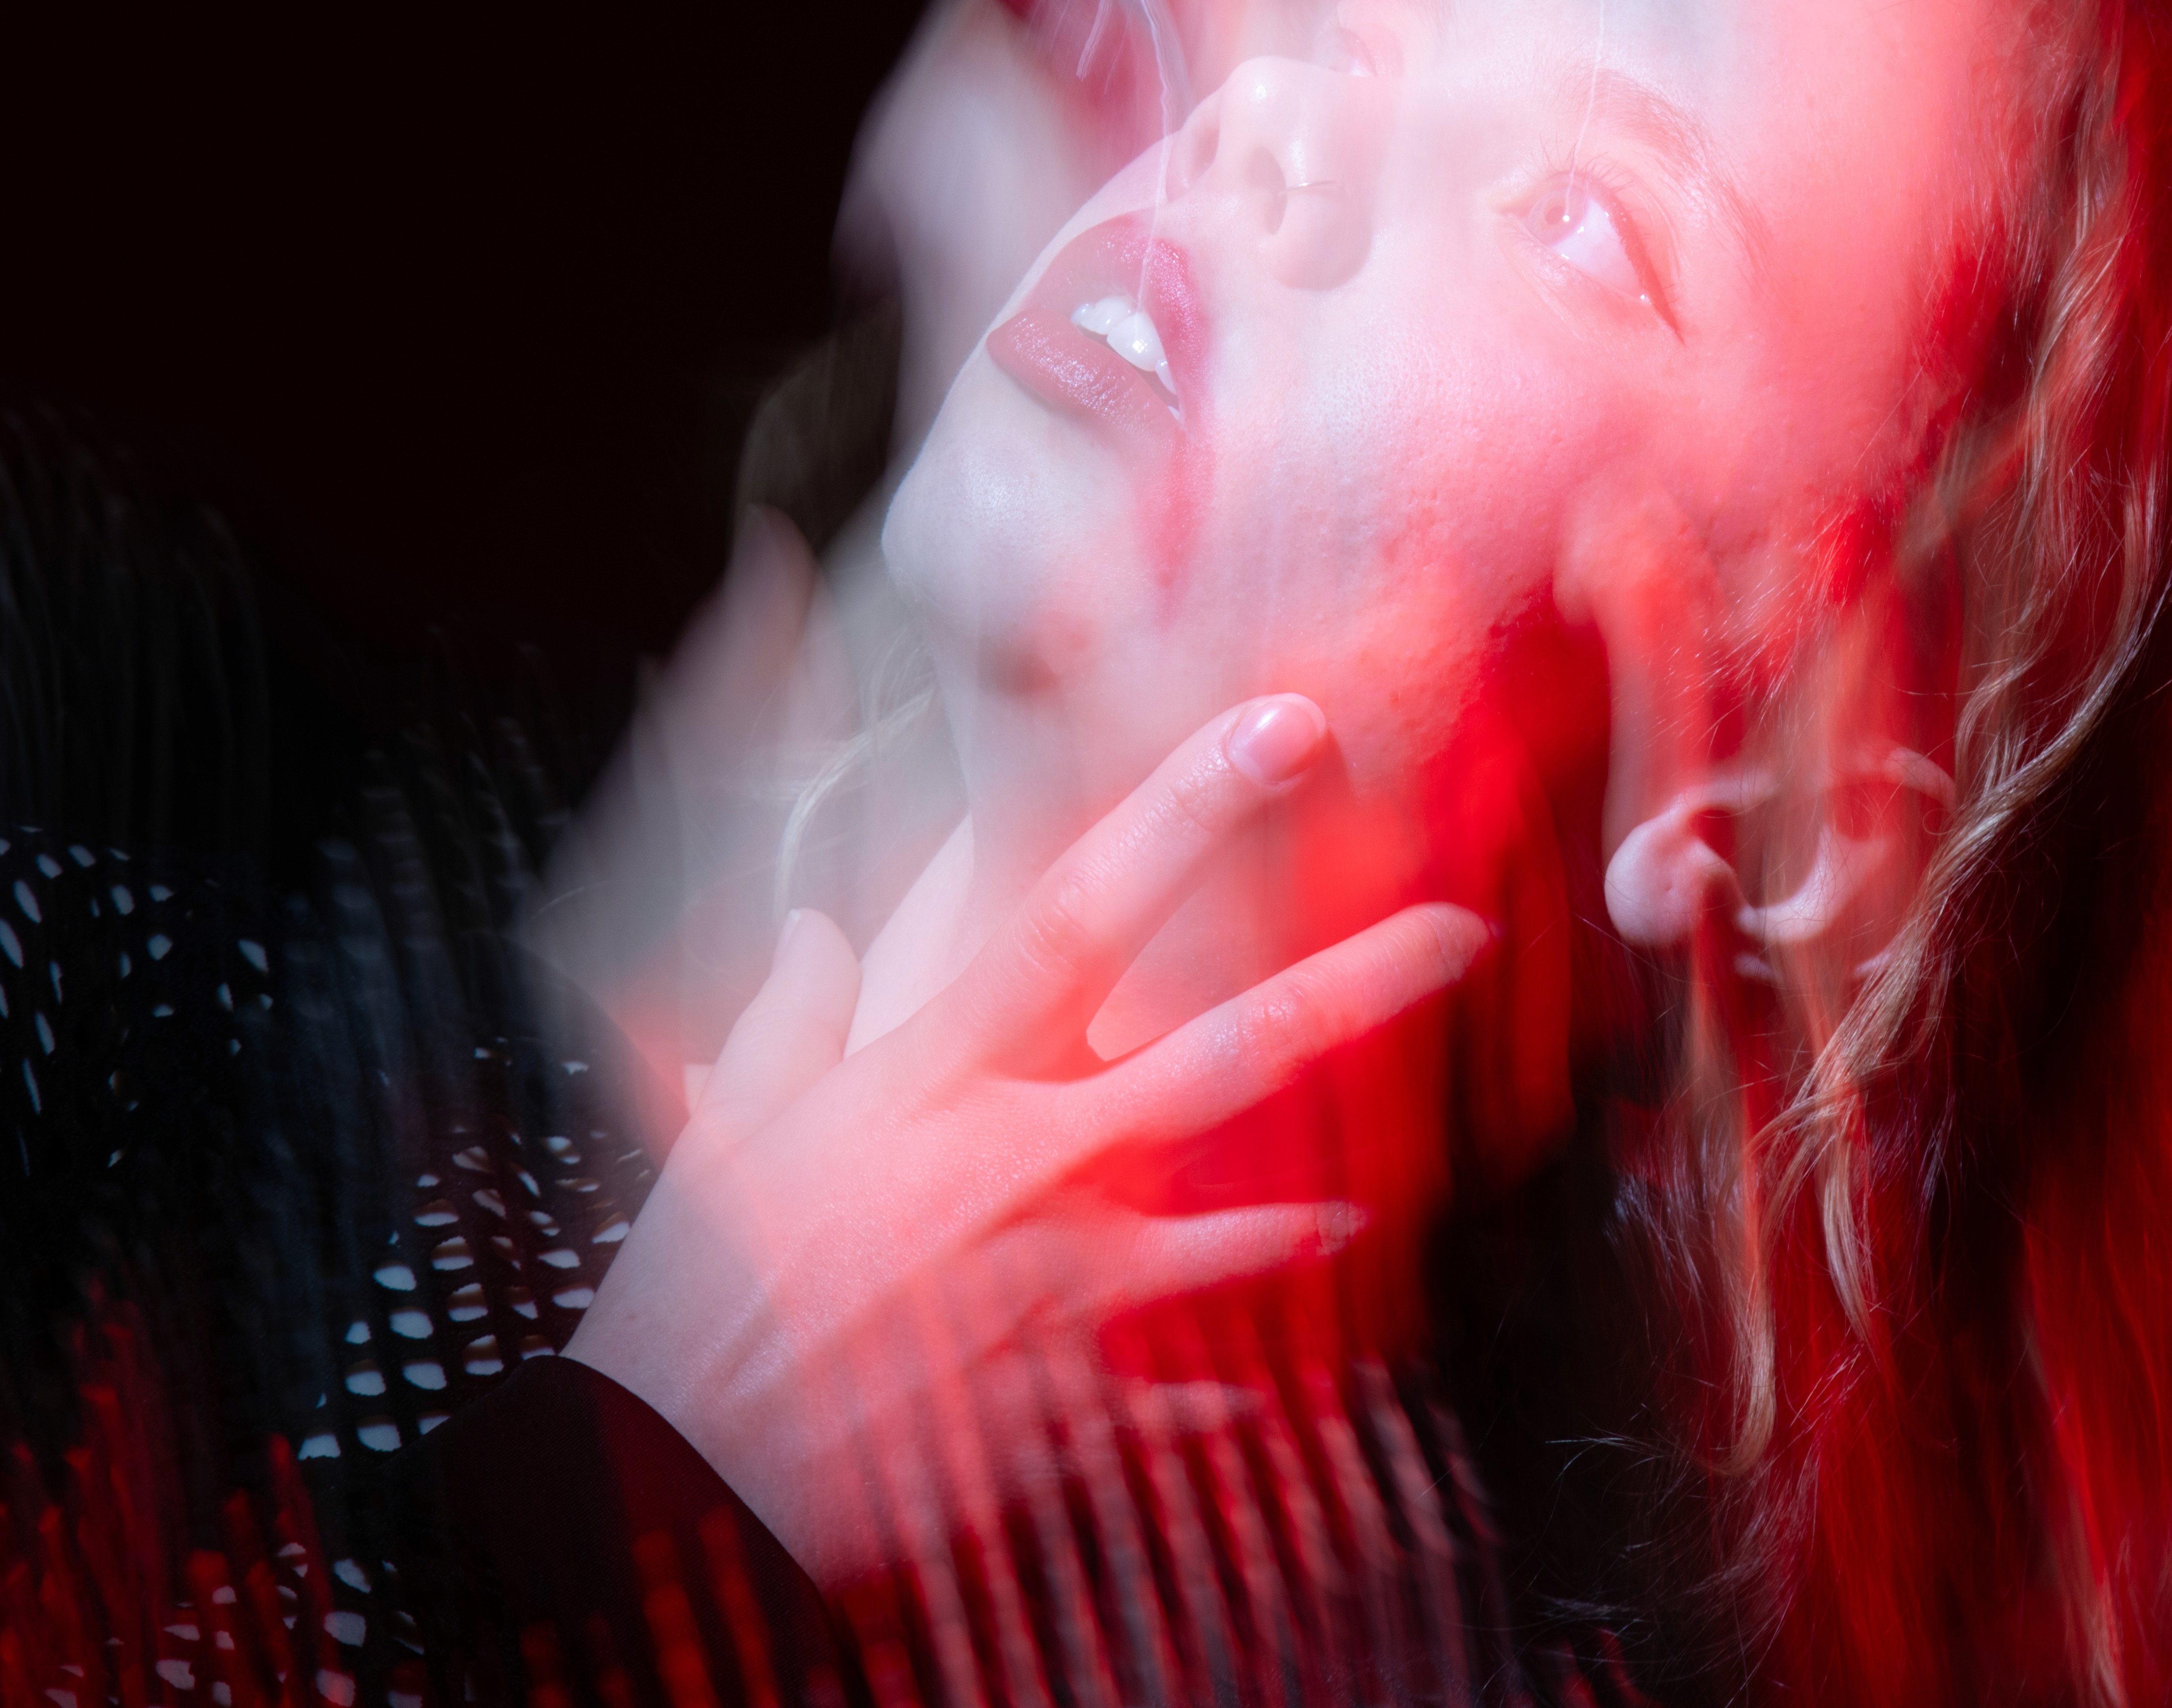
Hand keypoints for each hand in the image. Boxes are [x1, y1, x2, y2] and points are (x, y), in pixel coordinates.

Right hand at [561, 696, 1488, 1583]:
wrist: (679, 1469)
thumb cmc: (698, 1292)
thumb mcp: (723, 1131)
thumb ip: (789, 1019)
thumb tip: (815, 932)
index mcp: (941, 1078)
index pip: (1083, 909)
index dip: (1188, 809)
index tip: (1284, 730)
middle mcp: (1027, 1161)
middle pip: (1227, 1051)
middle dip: (1358, 987)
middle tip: (1464, 930)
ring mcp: (1063, 1282)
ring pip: (1242, 1231)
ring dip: (1309, 1219)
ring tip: (1366, 1209)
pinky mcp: (1070, 1394)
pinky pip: (1183, 1393)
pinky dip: (1223, 1395)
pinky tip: (1266, 1394)